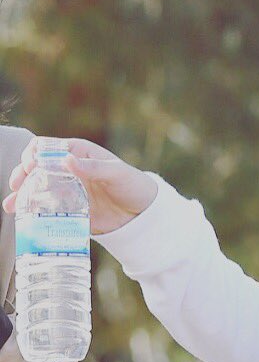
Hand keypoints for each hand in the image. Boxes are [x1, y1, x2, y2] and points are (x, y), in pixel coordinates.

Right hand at [3, 137, 157, 234]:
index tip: (30, 165)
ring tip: (12, 204)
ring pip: (35, 187)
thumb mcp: (117, 173)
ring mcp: (66, 188)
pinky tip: (21, 214)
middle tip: (18, 186)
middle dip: (22, 174)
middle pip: (35, 167)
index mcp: (79, 153)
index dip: (34, 154)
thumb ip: (95, 167)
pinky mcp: (67, 207)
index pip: (47, 147)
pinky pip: (44, 206)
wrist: (143, 213)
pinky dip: (30, 209)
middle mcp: (69, 169)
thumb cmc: (134, 185)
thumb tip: (67, 159)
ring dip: (21, 193)